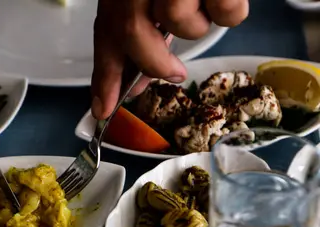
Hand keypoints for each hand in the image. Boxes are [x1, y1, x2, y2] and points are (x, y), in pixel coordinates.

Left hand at [91, 0, 248, 119]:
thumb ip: (138, 33)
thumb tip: (136, 83)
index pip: (106, 33)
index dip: (104, 77)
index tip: (102, 110)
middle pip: (136, 35)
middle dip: (154, 61)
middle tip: (171, 71)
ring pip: (183, 22)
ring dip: (197, 21)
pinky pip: (226, 13)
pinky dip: (228, 10)